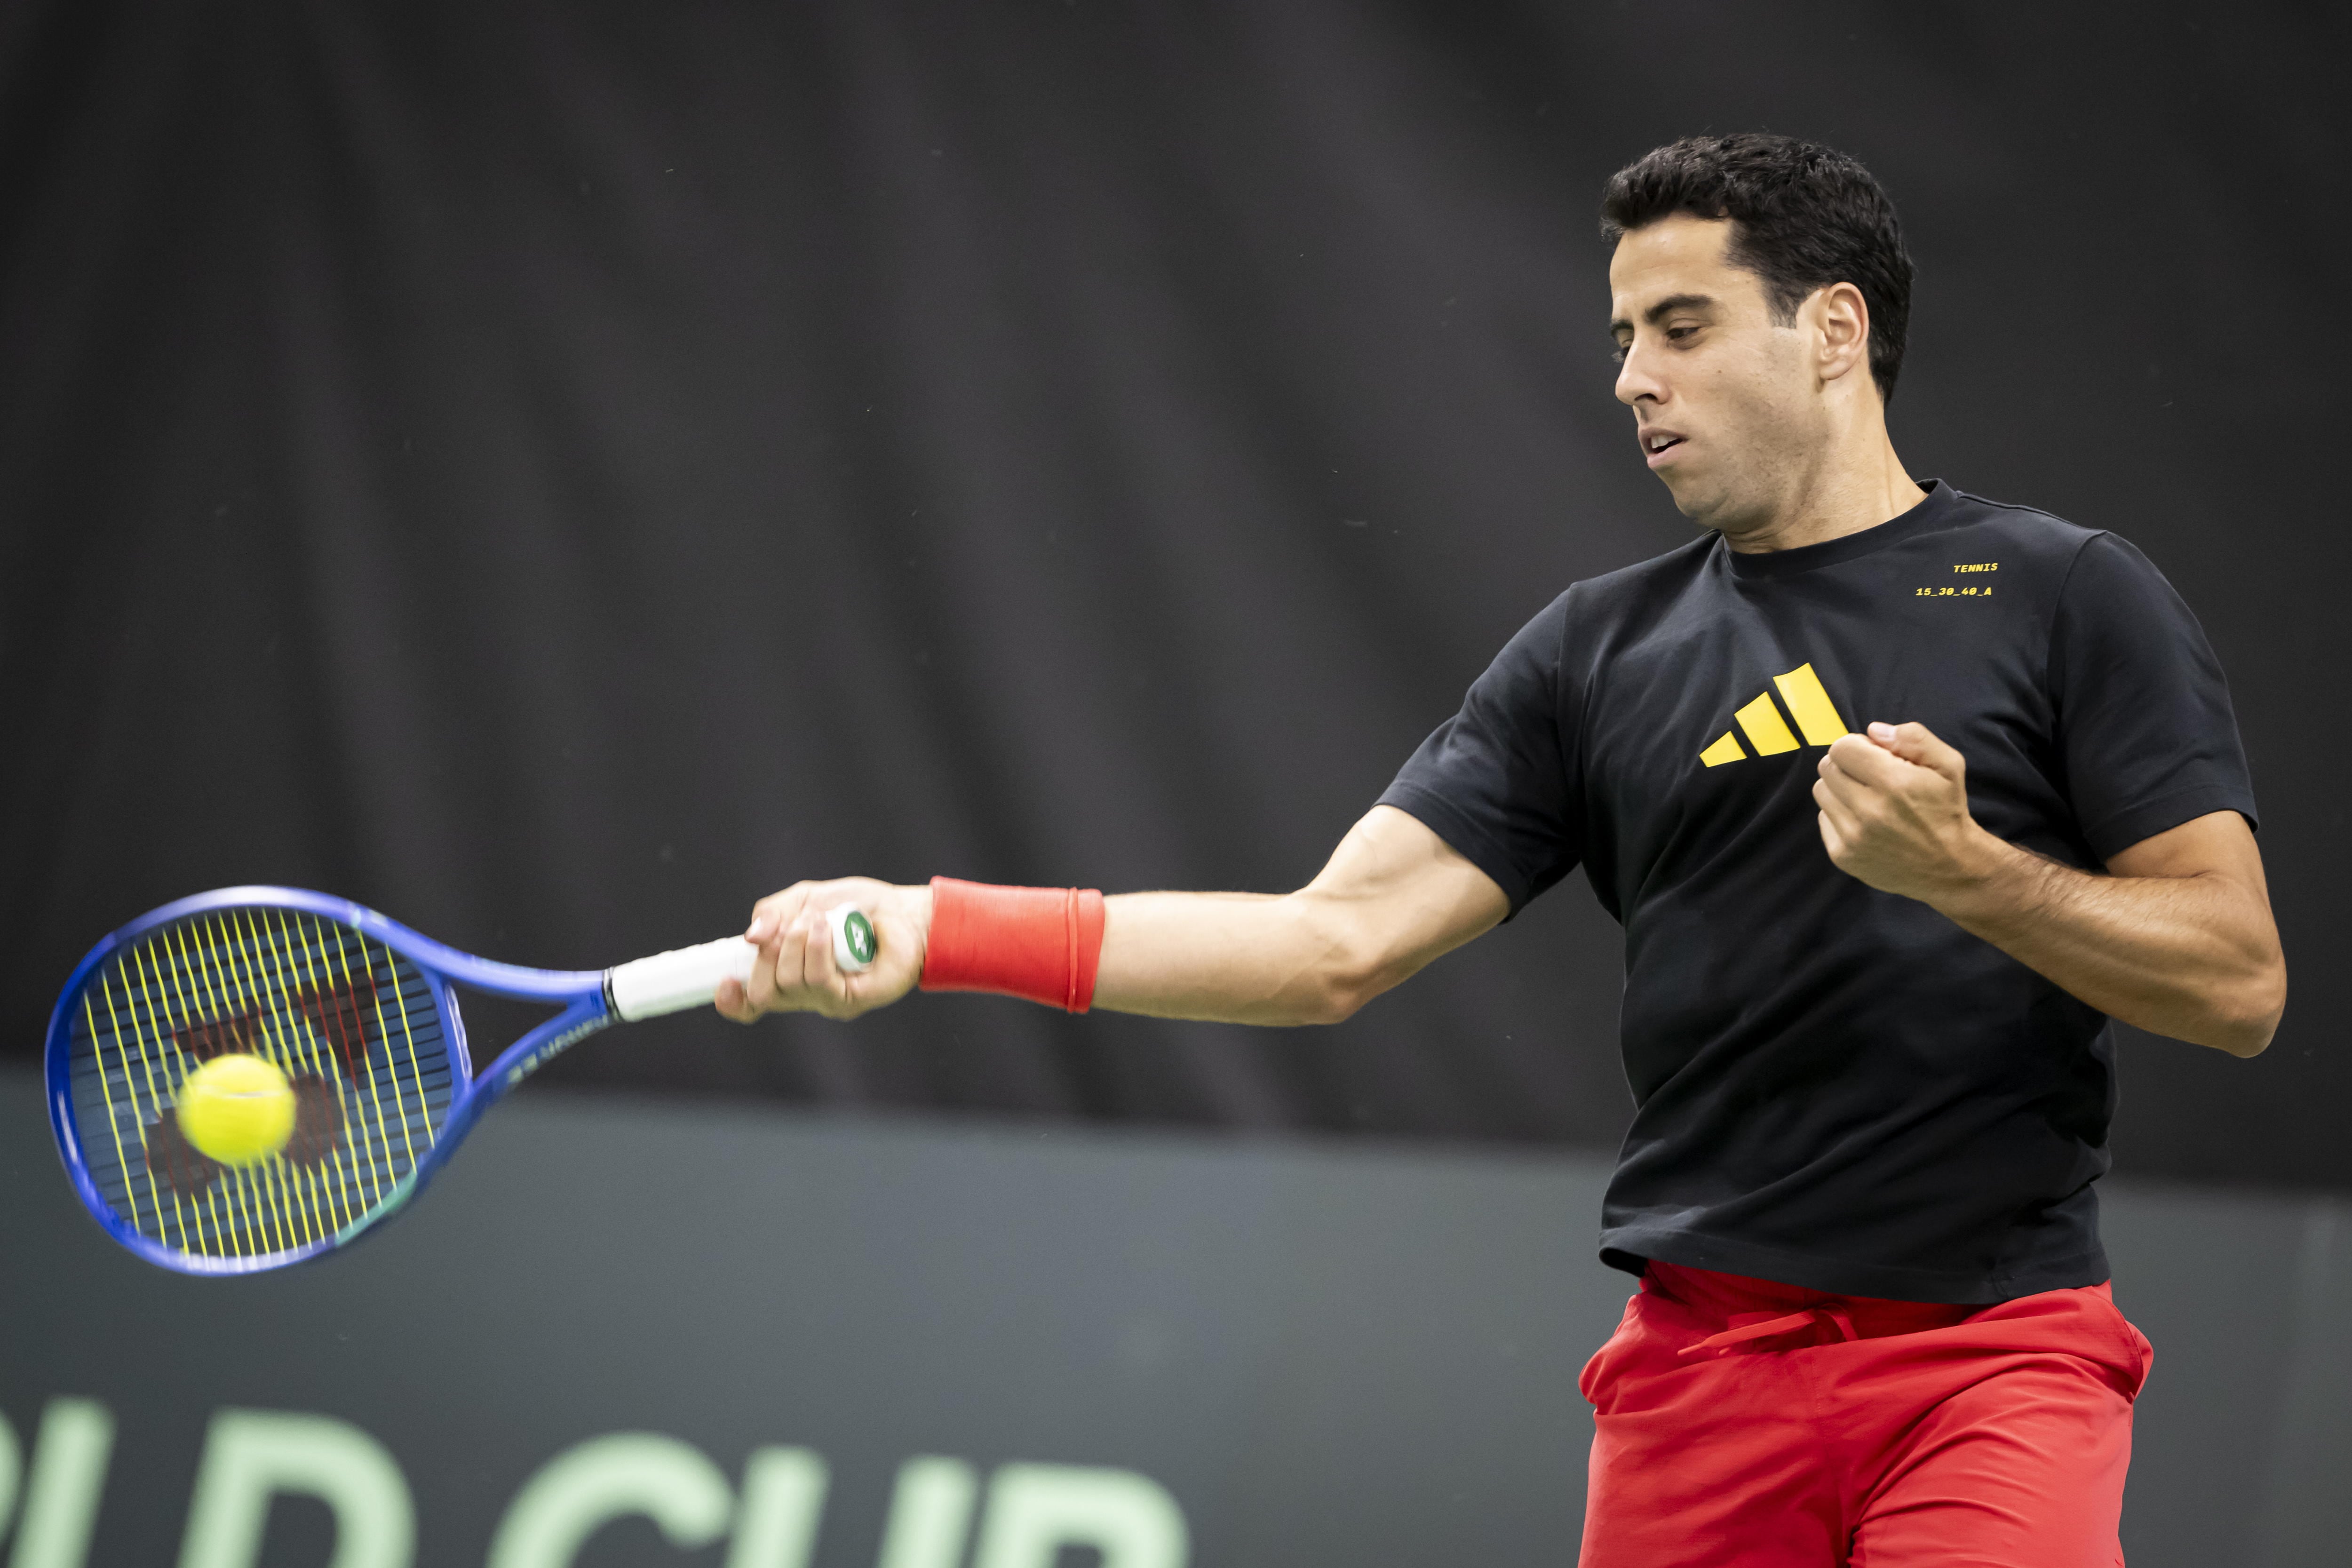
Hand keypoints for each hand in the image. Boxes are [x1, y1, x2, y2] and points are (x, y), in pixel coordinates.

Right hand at [713, 878, 932, 1022]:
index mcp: (785, 973)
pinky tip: (826, 929)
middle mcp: (802, 993)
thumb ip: (772, 913)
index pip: (749, 1003)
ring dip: (796, 944)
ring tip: (819, 922)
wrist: (900, 911)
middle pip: (762, 994)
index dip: (732, 1000)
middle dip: (768, 955)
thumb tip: (751, 938)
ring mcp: (826, 1000)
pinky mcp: (850, 1001)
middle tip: (791, 928)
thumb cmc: (855, 907)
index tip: (726, 980)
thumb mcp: (805, 898)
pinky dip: (816, 950)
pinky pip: (819, 982)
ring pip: (789, 984)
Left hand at [1811, 722, 1993, 902]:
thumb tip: (1873, 731)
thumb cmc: (1946, 810)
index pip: (1842, 747)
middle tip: (1870, 776)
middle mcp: (1869, 811)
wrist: (1949, 867)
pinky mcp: (1842, 856)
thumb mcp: (1948, 765)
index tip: (1874, 755)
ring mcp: (1852, 837)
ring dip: (1840, 788)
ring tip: (1867, 797)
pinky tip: (1864, 821)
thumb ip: (1914, 739)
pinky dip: (1839, 814)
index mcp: (1894, 783)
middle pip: (1827, 767)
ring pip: (1821, 791)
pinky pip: (1823, 818)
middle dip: (1847, 765)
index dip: (1857, 746)